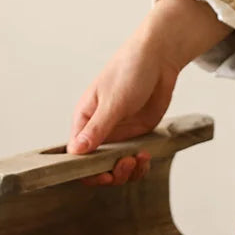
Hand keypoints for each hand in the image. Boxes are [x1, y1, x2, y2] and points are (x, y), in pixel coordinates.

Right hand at [68, 0, 231, 184]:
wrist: (158, 59)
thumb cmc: (130, 70)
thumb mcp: (113, 101)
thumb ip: (97, 129)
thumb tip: (75, 151)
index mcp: (84, 120)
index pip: (77, 155)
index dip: (88, 170)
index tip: (104, 175)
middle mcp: (99, 131)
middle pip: (97, 166)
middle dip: (112, 172)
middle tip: (127, 163)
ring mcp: (119, 134)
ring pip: (117, 166)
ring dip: (128, 171)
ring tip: (139, 160)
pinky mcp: (136, 135)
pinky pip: (134, 159)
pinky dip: (140, 164)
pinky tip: (146, 157)